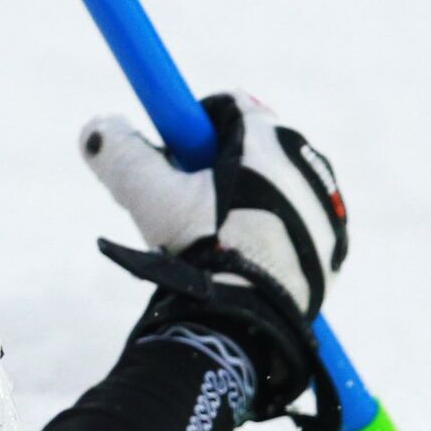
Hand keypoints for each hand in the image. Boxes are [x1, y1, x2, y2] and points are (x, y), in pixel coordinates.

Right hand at [80, 90, 346, 318]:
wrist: (249, 322)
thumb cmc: (201, 250)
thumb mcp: (150, 199)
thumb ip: (122, 156)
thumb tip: (95, 127)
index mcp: (266, 140)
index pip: (226, 108)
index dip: (190, 129)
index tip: (170, 158)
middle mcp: (306, 163)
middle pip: (254, 146)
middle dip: (220, 165)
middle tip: (186, 205)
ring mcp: (326, 205)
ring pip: (278, 185)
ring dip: (250, 199)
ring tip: (216, 239)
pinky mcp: (335, 244)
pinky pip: (300, 222)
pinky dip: (275, 231)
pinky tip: (245, 257)